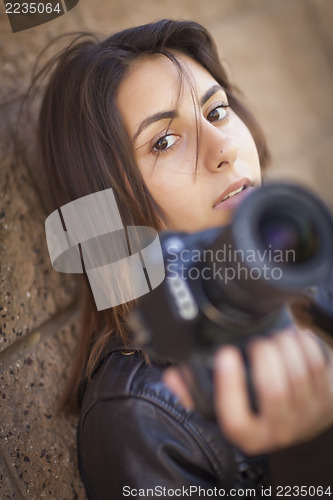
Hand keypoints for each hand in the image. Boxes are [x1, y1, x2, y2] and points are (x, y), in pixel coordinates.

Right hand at [163, 328, 332, 454]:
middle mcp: (278, 431)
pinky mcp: (326, 402)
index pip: (234, 418)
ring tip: (276, 336)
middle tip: (257, 341)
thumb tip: (174, 376)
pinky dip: (306, 346)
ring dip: (286, 347)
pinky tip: (295, 338)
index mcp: (248, 434)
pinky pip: (319, 368)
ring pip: (299, 376)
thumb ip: (193, 389)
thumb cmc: (254, 408)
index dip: (229, 384)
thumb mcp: (222, 404)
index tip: (225, 353)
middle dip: (264, 355)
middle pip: (274, 390)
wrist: (297, 422)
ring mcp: (306, 417)